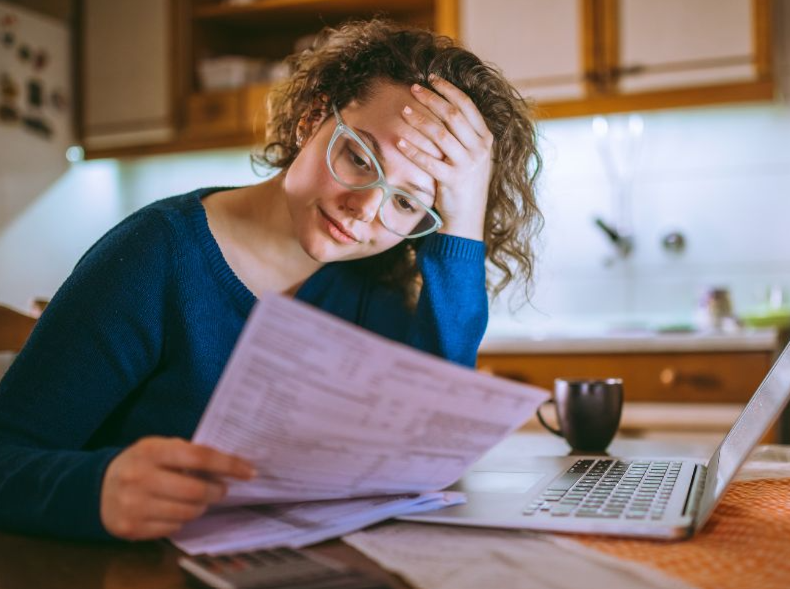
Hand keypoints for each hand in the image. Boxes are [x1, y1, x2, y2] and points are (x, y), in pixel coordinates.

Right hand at [100, 436, 254, 539]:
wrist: (99, 487)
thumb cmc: (141, 464)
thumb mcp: (160, 448)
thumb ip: (189, 453)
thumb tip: (230, 464)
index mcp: (150, 451)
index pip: (199, 457)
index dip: (228, 465)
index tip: (248, 471)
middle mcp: (139, 477)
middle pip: (195, 491)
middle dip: (216, 491)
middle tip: (221, 488)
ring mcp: (133, 505)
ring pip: (187, 513)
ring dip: (201, 506)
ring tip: (199, 498)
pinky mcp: (131, 528)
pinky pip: (173, 528)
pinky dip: (182, 520)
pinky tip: (176, 510)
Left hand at [397, 75, 493, 240]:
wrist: (468, 218)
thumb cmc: (465, 184)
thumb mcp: (472, 156)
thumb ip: (464, 135)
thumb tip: (443, 107)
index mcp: (485, 139)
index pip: (467, 106)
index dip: (448, 90)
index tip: (431, 79)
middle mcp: (479, 149)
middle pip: (453, 115)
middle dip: (432, 99)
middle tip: (413, 89)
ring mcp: (468, 165)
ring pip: (440, 135)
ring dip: (420, 120)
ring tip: (404, 111)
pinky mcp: (453, 181)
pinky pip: (429, 161)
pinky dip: (413, 150)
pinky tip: (399, 141)